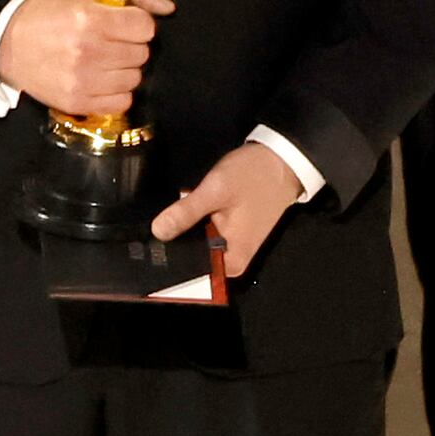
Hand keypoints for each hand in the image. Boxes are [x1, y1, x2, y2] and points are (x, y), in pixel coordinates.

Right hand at [0, 0, 173, 115]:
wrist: (9, 44)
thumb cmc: (51, 12)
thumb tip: (168, 7)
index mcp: (90, 18)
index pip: (145, 26)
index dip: (138, 23)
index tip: (124, 23)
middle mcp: (88, 50)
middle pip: (142, 54)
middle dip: (131, 45)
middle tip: (111, 41)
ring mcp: (83, 79)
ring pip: (134, 79)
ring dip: (124, 69)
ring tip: (104, 60)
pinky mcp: (78, 101)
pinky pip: (122, 102)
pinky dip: (117, 92)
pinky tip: (101, 79)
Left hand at [151, 141, 306, 278]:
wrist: (282, 160)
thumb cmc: (253, 177)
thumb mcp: (215, 191)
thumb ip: (186, 213)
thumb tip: (158, 231)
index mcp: (231, 261)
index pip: (192, 274)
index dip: (171, 260)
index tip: (152, 250)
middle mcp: (233, 261)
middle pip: (194, 259)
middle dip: (177, 243)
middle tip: (160, 226)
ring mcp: (233, 247)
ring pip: (198, 245)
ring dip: (186, 232)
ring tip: (175, 215)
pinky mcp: (232, 233)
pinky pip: (207, 235)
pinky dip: (197, 224)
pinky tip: (190, 211)